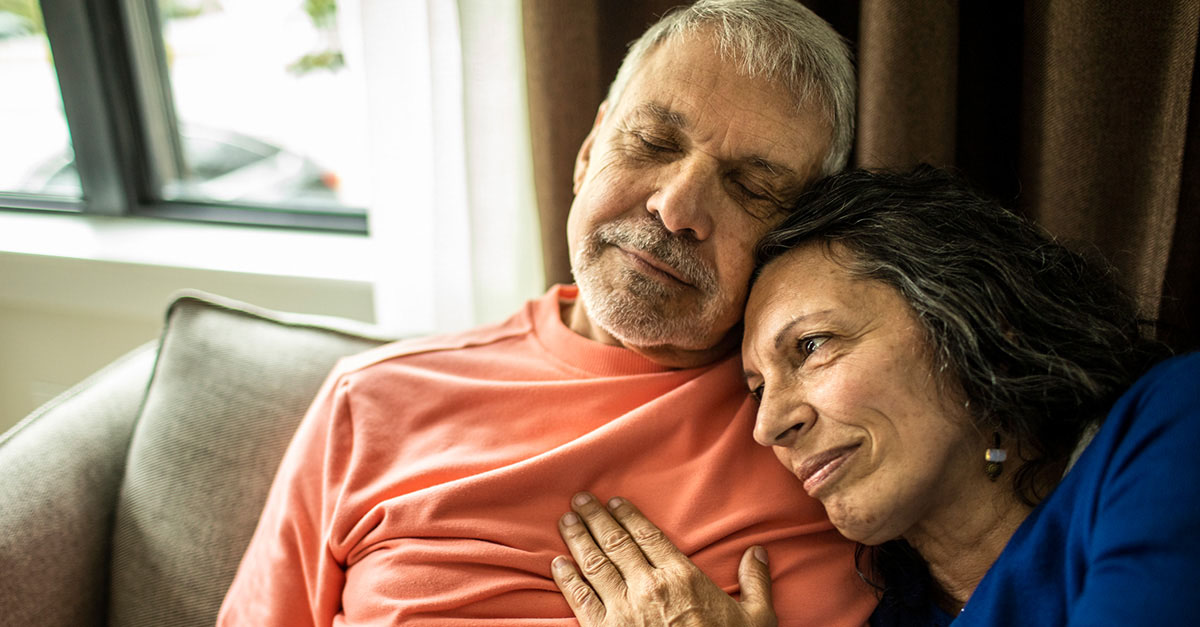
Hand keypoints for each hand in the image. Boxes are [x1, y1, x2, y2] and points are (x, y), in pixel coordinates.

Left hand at [551, 492, 777, 626]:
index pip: (649, 536)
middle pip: (616, 542)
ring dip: (578, 540)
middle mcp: (649, 586)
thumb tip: (758, 552)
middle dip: (595, 518)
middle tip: (579, 500)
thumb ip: (755, 583)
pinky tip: (558, 564)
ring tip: (566, 521)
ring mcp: (624, 609)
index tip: (614, 501)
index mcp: (682, 577)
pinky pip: (581, 599)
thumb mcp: (757, 619)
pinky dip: (567, 579)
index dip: (629, 515)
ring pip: (595, 564)